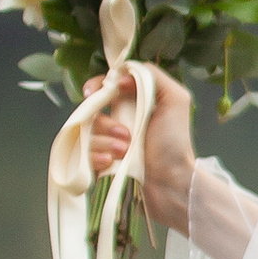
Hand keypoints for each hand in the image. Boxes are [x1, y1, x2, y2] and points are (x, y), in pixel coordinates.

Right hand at [86, 66, 196, 234]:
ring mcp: (106, 145)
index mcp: (131, 104)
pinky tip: (111, 162)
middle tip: (126, 135)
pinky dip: (95, 158)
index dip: (95, 87)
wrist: (172, 182)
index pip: (103, 88)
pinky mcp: (99, 166)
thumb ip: (152, 77)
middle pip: (90, 112)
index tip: (93, 93)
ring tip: (125, 151)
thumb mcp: (175, 100)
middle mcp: (116, 122)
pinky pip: (82, 157)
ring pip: (86, 135)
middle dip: (105, 123)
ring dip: (105, 142)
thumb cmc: (175, 142)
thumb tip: (120, 76)